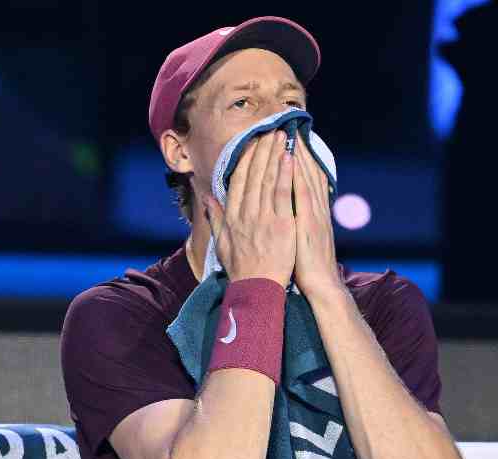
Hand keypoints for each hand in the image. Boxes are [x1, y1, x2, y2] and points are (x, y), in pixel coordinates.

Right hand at [203, 130, 295, 287]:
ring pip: (268, 179)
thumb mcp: (222, 244)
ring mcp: (264, 218)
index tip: (252, 142)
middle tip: (269, 130)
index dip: (245, 158)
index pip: (237, 180)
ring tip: (281, 136)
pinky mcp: (282, 224)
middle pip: (253, 174)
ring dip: (273, 155)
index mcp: (232, 217)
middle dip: (261, 149)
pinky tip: (290, 157)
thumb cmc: (242, 270)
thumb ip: (215, 219)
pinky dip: (286, 174)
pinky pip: (284, 194)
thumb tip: (207, 199)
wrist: (258, 290)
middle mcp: (245, 214)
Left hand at [292, 141, 343, 300]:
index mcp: (311, 212)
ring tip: (288, 134)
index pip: (303, 179)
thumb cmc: (306, 266)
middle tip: (287, 128)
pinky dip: (298, 174)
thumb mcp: (300, 240)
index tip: (287, 141)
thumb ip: (293, 221)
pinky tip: (291, 159)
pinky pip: (302, 193)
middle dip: (297, 150)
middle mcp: (315, 208)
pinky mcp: (309, 221)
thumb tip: (283, 209)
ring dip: (297, 155)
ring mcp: (313, 213)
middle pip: (306, 172)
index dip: (296, 159)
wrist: (320, 285)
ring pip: (305, 177)